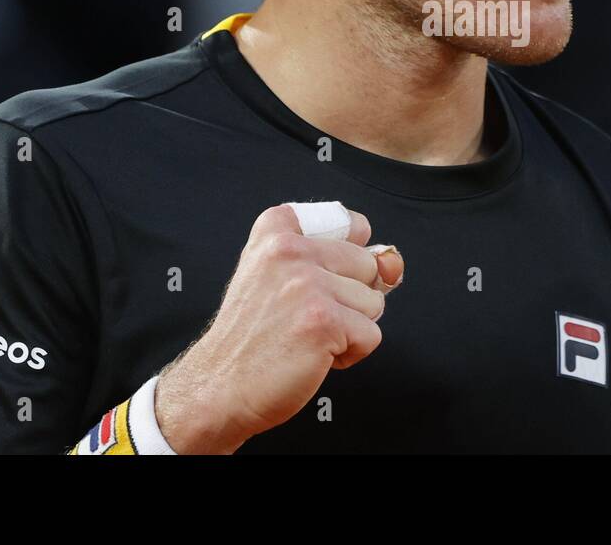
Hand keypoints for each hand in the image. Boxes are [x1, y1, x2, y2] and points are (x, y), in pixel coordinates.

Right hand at [154, 203, 403, 453]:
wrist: (218, 386)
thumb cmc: (252, 337)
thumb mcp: (280, 277)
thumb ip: (339, 259)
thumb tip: (392, 263)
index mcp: (277, 231)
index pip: (353, 224)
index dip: (347, 260)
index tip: (318, 277)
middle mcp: (290, 250)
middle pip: (368, 266)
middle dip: (350, 298)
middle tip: (305, 317)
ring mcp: (307, 284)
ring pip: (373, 302)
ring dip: (349, 328)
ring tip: (306, 336)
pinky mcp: (323, 321)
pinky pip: (371, 335)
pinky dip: (350, 354)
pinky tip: (314, 356)